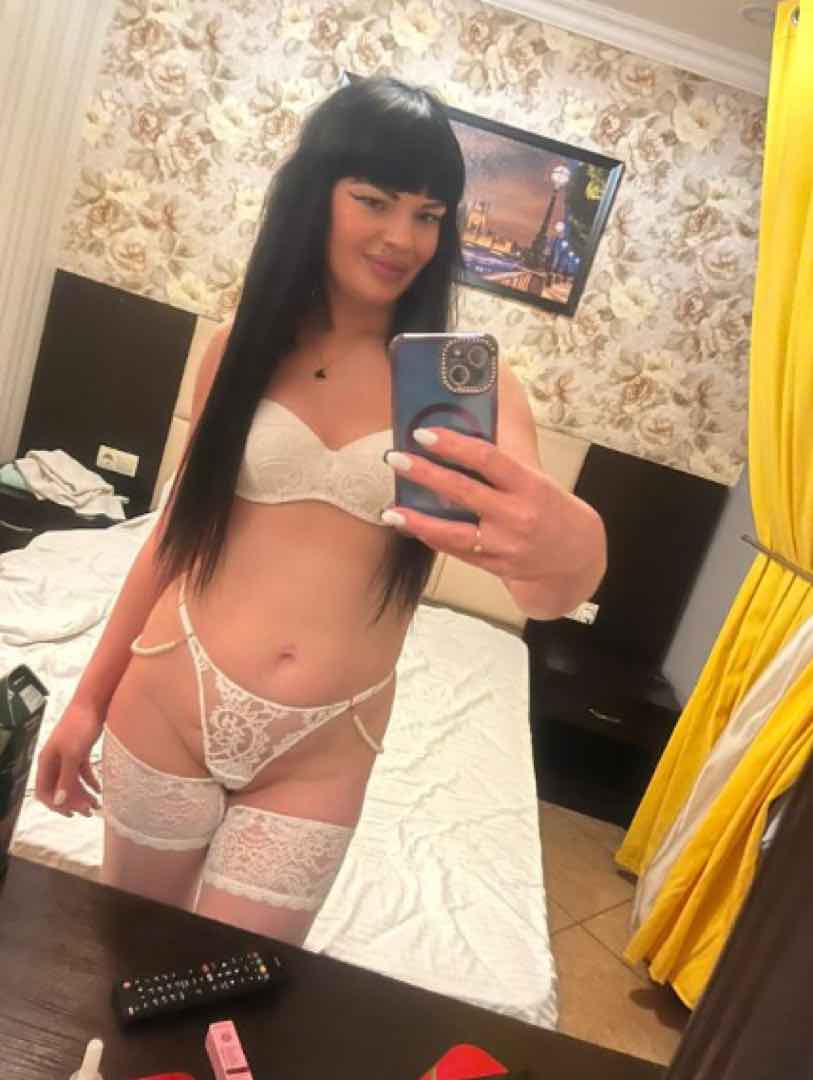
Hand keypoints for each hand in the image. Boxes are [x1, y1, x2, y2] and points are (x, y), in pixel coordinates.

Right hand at [35, 701, 102, 817]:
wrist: (93, 703)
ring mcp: (68, 756)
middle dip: (72, 803)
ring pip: (72, 782)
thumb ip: (66, 778)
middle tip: (89, 812)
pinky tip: (100, 789)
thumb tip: (60, 801)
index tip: (72, 813)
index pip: (44, 792)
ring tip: (97, 804)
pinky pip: (83, 772)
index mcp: (47, 762)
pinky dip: (90, 781)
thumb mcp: (73, 754)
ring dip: (83, 794)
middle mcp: (55, 761)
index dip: (56, 805)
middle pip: (60, 789)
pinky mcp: (81, 751)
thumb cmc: (79, 725)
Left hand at [381, 426, 585, 582]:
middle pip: (464, 492)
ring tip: (391, 509)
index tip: (424, 434)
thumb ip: (501, 464)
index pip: (487, 458)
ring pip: (453, 531)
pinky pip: (456, 551)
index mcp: (529, 485)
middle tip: (396, 459)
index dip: (453, 445)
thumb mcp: (534, 479)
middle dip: (425, 474)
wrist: (575, 555)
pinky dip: (432, 537)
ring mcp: (505, 544)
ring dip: (418, 519)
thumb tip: (457, 437)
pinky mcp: (495, 565)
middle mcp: (517, 515)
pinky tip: (410, 526)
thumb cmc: (548, 506)